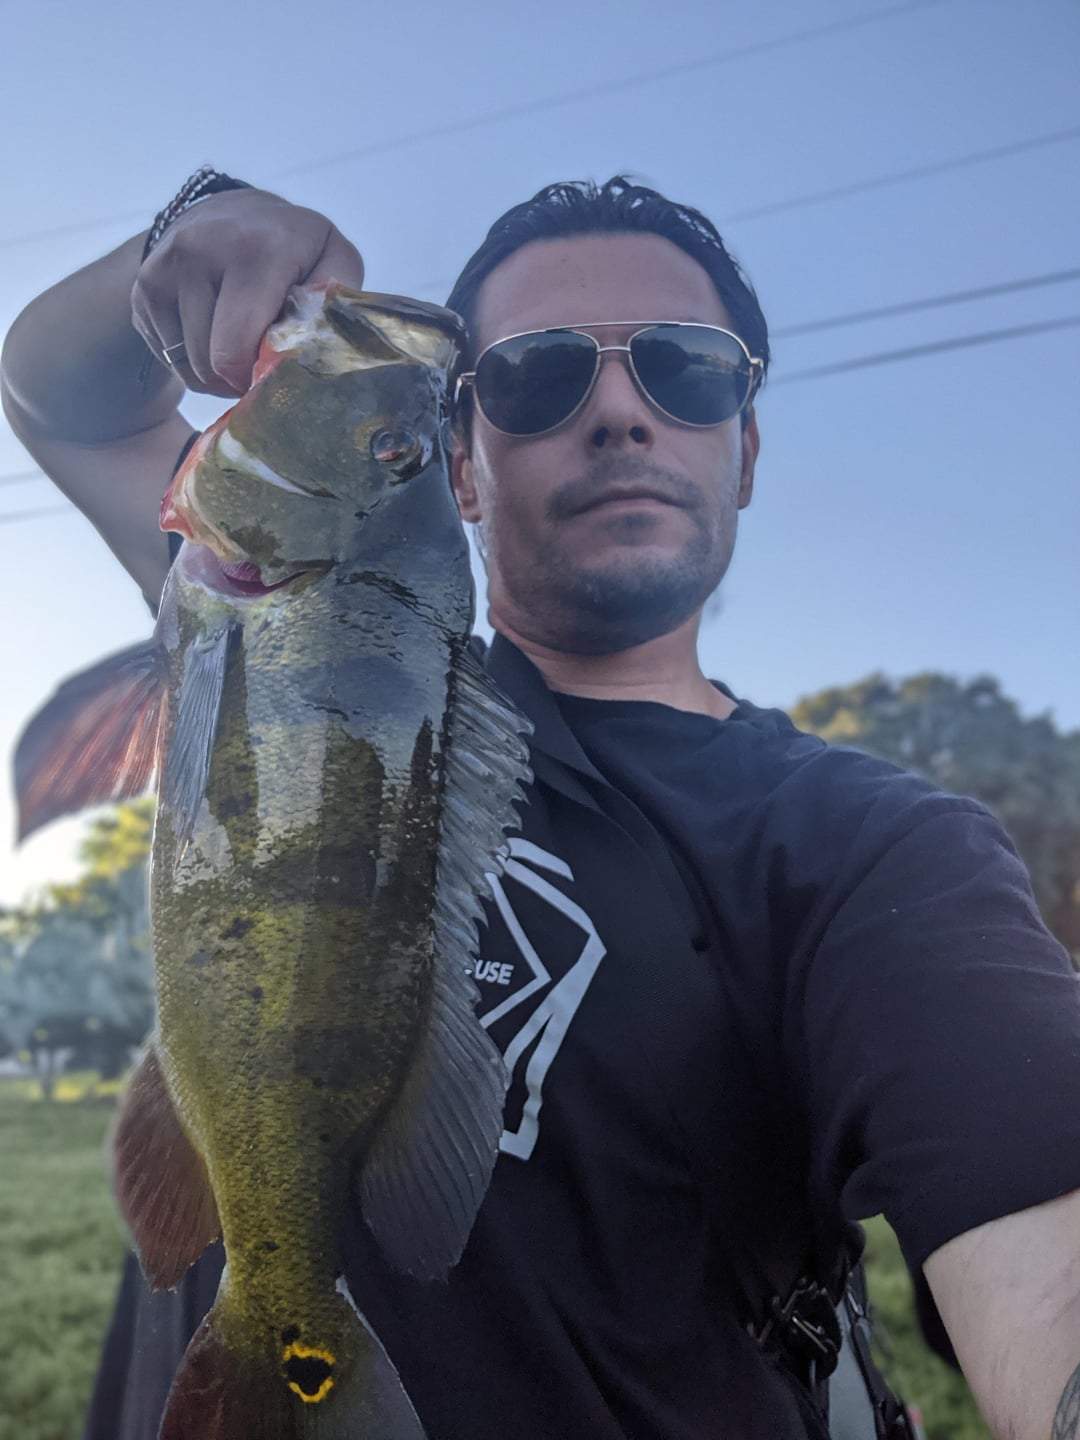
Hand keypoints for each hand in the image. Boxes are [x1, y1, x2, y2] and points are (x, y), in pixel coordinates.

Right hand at [131, 189, 364, 396]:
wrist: (236, 211)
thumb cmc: (294, 246)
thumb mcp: (332, 257)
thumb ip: (335, 297)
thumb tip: (318, 342)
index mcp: (252, 250)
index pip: (234, 349)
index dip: (253, 377)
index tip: (271, 370)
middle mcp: (198, 252)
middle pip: (208, 363)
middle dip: (236, 378)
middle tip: (258, 364)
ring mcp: (162, 268)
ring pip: (186, 365)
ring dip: (215, 375)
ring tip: (239, 349)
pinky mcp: (143, 287)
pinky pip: (167, 355)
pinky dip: (192, 361)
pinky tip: (214, 334)